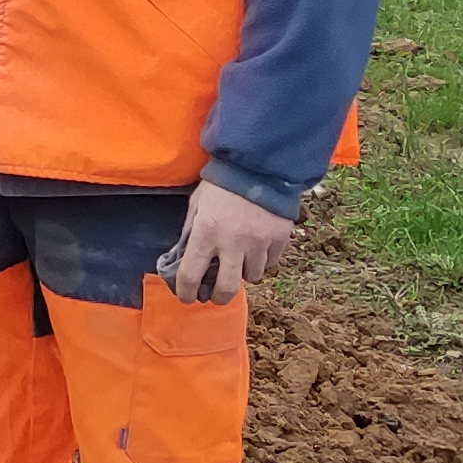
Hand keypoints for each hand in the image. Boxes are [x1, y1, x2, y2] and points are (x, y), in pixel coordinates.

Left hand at [164, 179, 293, 302]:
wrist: (259, 165)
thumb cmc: (222, 183)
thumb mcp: (197, 204)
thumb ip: (190, 232)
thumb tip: (183, 258)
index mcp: (206, 232)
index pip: (191, 275)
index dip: (185, 292)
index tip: (186, 296)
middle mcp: (232, 242)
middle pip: (226, 289)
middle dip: (218, 297)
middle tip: (215, 294)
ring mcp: (259, 242)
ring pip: (252, 277)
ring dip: (243, 273)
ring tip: (239, 260)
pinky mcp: (279, 239)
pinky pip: (271, 263)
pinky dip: (262, 260)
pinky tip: (256, 248)